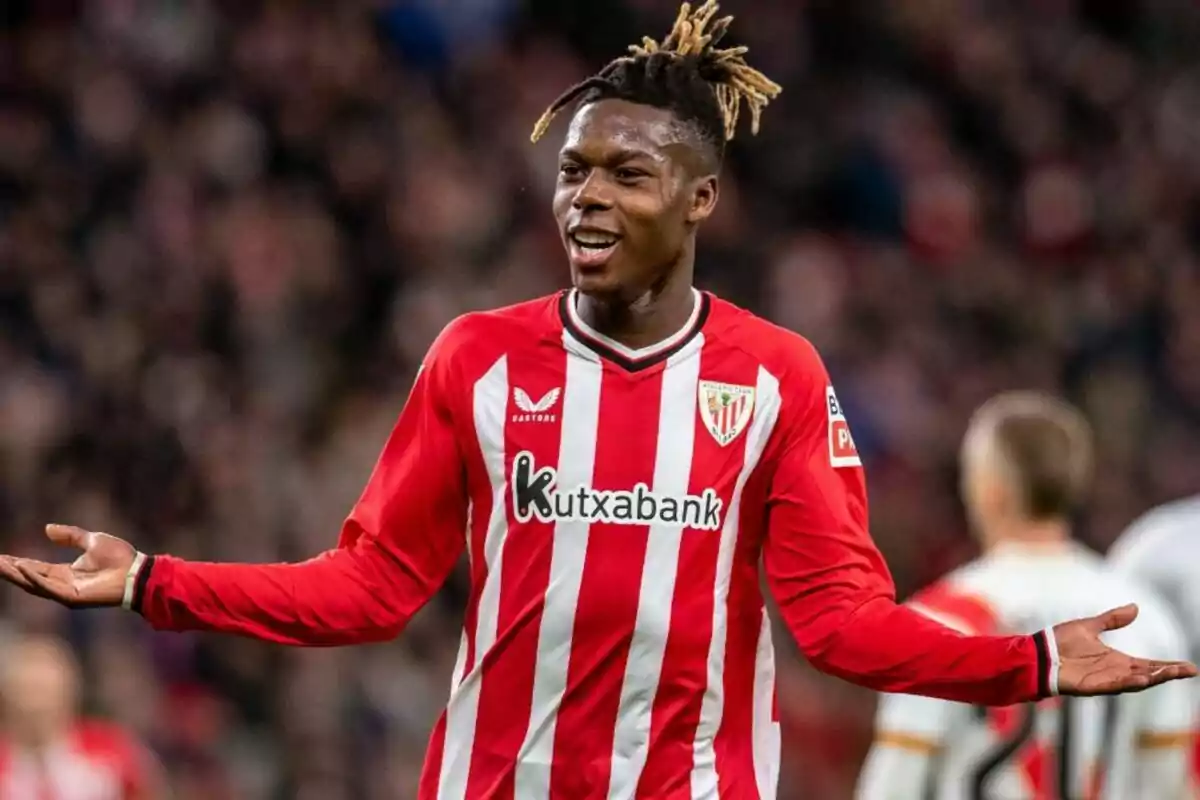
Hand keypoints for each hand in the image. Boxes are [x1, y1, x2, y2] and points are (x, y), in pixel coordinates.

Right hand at [0, 524, 135, 607]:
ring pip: (34, 584)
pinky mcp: (72, 597)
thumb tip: (47, 529)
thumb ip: (70, 536)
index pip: (35, 568)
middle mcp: (62, 584)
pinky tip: (22, 568)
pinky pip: (49, 587)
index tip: (0, 557)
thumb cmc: (120, 558)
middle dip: (9, 570)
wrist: (137, 571)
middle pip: (29, 577)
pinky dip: (34, 577)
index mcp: (66, 573)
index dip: (18, 563)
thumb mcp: (91, 540)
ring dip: (15, 574)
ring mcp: (66, 592)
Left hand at [1054, 604, 1197, 694]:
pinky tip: (1143, 679)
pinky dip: (1129, 683)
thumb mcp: (1089, 626)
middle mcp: (1115, 672)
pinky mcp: (1092, 686)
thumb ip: (1112, 620)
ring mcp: (1104, 680)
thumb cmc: (1059, 643)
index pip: (1149, 664)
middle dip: (1168, 673)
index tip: (1189, 667)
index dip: (1168, 666)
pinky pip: (1114, 686)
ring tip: (1171, 672)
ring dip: (1153, 678)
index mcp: (1116, 660)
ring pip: (1135, 681)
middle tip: (1189, 670)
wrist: (1037, 654)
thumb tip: (1136, 608)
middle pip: (1148, 674)